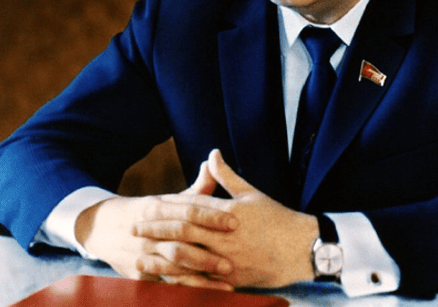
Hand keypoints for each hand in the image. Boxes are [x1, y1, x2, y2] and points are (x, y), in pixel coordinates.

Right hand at [75, 161, 237, 289]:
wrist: (101, 228)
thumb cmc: (146, 213)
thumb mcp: (166, 199)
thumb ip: (195, 189)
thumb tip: (213, 162)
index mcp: (157, 207)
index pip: (188, 210)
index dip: (212, 216)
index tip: (236, 222)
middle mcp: (149, 229)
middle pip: (182, 239)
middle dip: (208, 251)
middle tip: (233, 259)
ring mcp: (143, 252)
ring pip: (174, 264)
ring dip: (201, 273)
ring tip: (227, 279)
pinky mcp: (140, 273)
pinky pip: (167, 281)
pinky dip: (189, 287)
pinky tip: (209, 290)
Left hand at [142, 149, 319, 288]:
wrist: (304, 247)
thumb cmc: (277, 218)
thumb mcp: (251, 194)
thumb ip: (226, 176)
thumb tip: (211, 154)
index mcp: (228, 213)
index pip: (189, 210)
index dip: (165, 211)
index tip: (145, 209)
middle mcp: (225, 237)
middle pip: (183, 234)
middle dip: (156, 232)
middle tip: (134, 230)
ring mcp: (229, 260)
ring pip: (188, 261)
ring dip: (162, 259)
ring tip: (140, 258)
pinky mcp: (234, 280)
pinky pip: (203, 282)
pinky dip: (182, 282)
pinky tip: (165, 281)